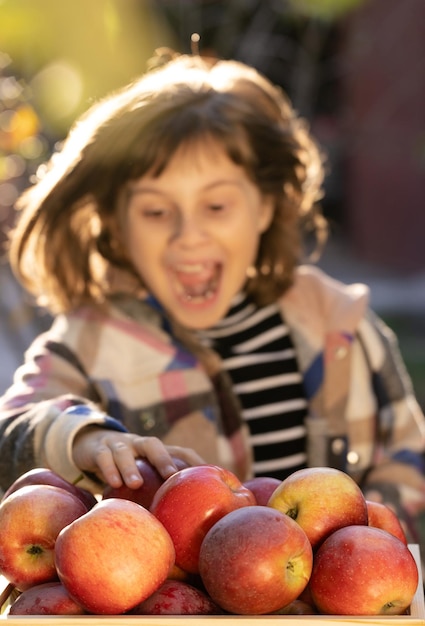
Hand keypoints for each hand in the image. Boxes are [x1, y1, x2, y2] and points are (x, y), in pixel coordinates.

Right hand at [72, 427, 204, 488]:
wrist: (93, 444)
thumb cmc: (127, 467)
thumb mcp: (144, 474)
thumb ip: (160, 492)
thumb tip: (184, 523)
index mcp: (156, 451)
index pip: (178, 451)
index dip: (192, 460)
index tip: (206, 473)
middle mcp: (138, 444)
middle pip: (152, 444)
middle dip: (161, 458)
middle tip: (170, 475)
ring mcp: (118, 444)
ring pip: (124, 451)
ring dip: (130, 466)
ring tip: (135, 483)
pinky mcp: (98, 450)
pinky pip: (103, 456)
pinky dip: (108, 468)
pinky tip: (114, 483)